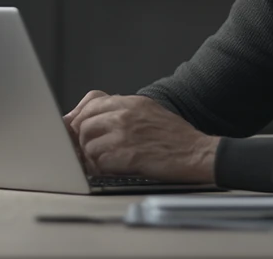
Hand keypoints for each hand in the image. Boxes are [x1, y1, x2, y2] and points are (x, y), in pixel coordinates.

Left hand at [69, 93, 217, 182]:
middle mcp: (125, 114)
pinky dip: (102, 168)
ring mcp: (124, 133)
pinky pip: (99, 161)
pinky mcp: (126, 154)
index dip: (79, 118)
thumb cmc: (175, 137)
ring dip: (93, 156)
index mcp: (131, 102)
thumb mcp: (149, 111)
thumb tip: (94, 118)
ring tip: (105, 162)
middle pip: (84, 124)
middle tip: (88, 151)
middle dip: (83, 140)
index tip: (75, 129)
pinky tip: (114, 169)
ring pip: (88, 144)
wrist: (197, 153)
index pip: (92, 104)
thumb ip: (123, 111)